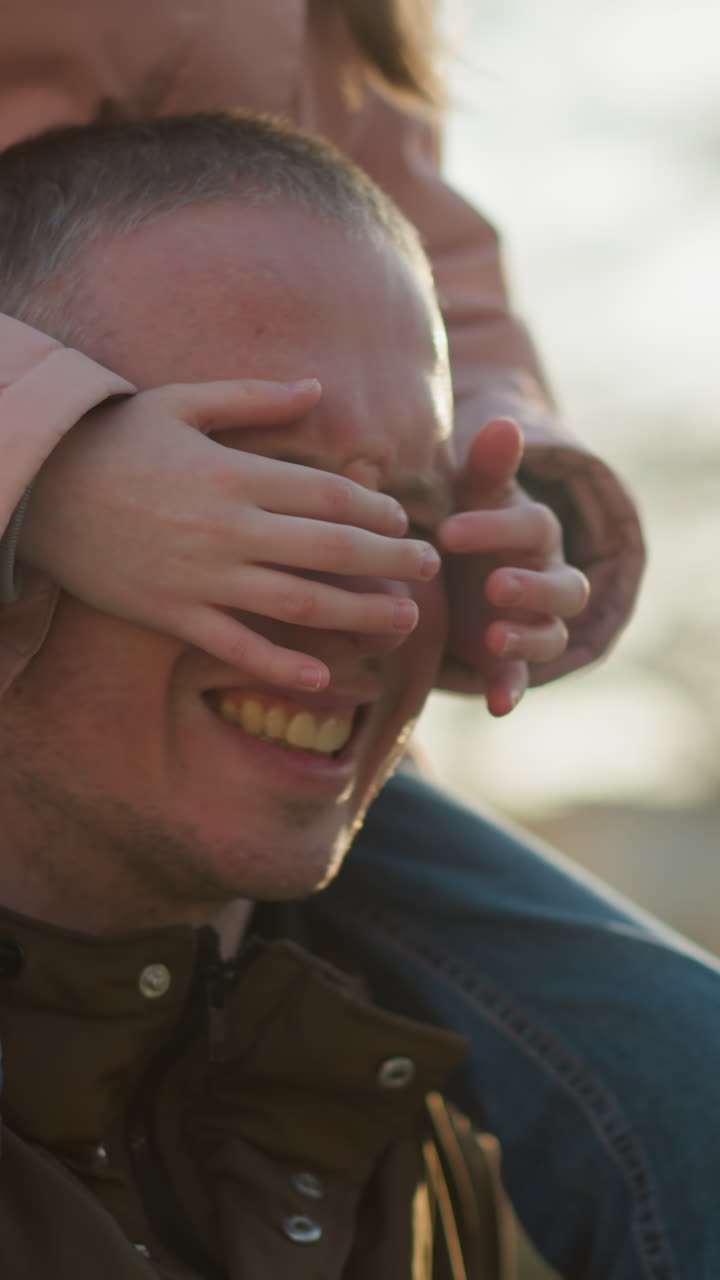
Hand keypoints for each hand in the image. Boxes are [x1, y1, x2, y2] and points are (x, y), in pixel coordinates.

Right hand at [19, 379, 438, 690]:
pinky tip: (320, 676)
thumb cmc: (112, 438)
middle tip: (429, 569)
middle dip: (389, 560)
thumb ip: (254, 398)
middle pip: (330, 549)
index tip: (403, 520)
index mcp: (234, 471)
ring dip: (358, 613)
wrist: (36, 486)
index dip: (376, 510)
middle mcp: (227, 527)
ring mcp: (199, 575)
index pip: (328, 495)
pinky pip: (234, 646)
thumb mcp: (181, 401)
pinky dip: (277, 664)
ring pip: (297, 601)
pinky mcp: (170, 613)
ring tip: (403, 621)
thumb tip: (318, 389)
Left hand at [436, 418, 589, 713]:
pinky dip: (512, 689)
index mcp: (534, 532)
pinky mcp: (510, 656)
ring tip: (493, 635)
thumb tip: (502, 423)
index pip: (531, 527)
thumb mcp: (470, 492)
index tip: (448, 531)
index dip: (494, 529)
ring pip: (552, 634)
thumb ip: (487, 466)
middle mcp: (545, 577)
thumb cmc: (466, 517)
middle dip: (533, 588)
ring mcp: (532, 621)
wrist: (457, 562)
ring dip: (528, 636)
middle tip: (495, 586)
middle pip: (564, 587)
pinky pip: (520, 676)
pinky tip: (497, 705)